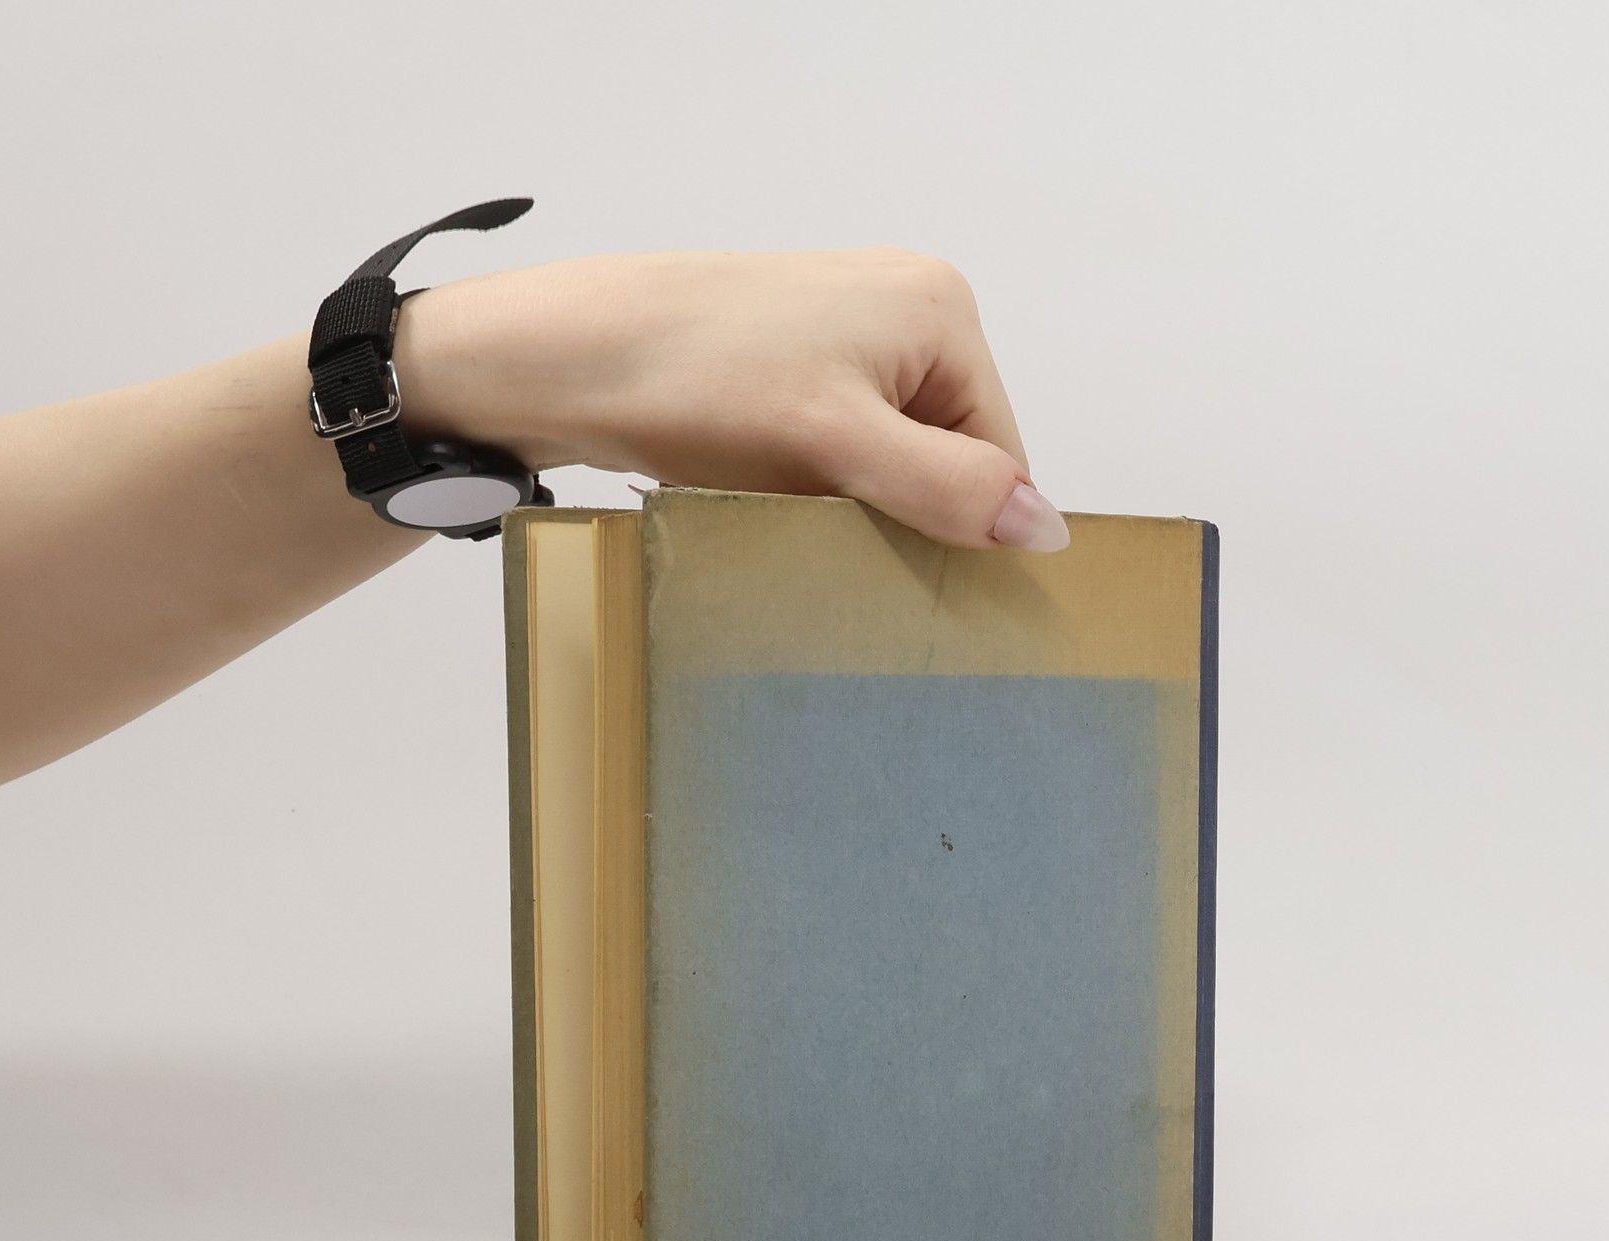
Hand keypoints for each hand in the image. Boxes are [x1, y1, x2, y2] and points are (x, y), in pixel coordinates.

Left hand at [394, 250, 1069, 552]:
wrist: (562, 359)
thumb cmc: (694, 383)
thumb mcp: (834, 445)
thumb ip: (945, 488)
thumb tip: (1045, 532)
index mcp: (941, 309)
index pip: (999, 456)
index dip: (955, 526)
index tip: (894, 567)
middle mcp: (906, 305)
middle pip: (946, 456)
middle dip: (896, 511)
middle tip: (828, 538)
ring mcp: (845, 329)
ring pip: (888, 458)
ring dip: (848, 503)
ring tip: (787, 510)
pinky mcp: (791, 359)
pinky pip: (838, 444)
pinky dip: (811, 483)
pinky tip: (763, 492)